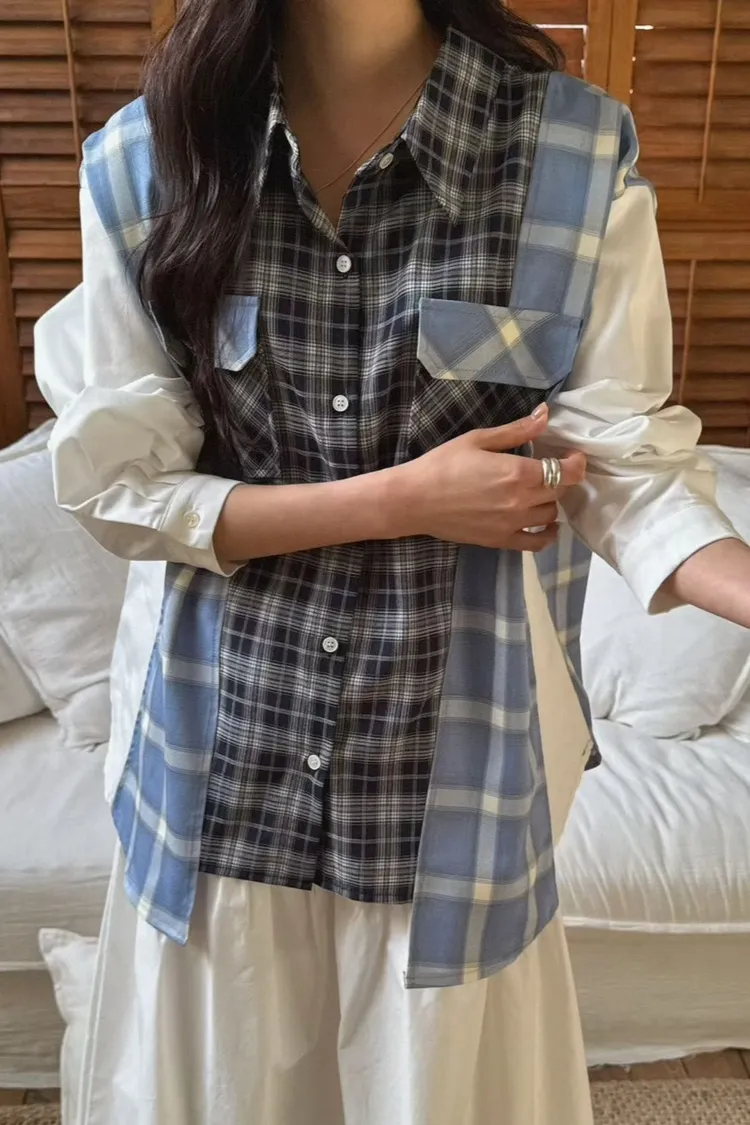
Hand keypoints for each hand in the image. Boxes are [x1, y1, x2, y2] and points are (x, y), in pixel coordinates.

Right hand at [391, 403, 585, 550]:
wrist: (414, 500)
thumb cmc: (443, 464)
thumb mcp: (479, 439)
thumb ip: (517, 430)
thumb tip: (545, 414)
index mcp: (519, 472)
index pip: (566, 471)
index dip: (576, 463)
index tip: (573, 456)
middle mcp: (522, 501)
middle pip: (560, 492)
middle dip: (561, 478)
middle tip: (550, 469)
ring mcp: (513, 524)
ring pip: (551, 515)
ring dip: (550, 502)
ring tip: (538, 492)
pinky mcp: (501, 540)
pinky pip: (537, 543)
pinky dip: (547, 535)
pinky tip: (546, 526)